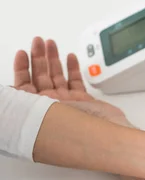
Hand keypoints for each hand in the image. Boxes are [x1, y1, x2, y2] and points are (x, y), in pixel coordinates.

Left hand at [13, 37, 127, 123]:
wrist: (101, 137)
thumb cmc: (71, 132)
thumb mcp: (36, 110)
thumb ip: (21, 97)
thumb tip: (6, 90)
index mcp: (35, 109)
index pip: (23, 85)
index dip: (22, 68)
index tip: (22, 54)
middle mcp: (49, 106)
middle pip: (40, 77)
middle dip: (38, 57)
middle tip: (38, 42)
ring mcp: (67, 103)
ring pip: (57, 76)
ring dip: (54, 59)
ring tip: (51, 45)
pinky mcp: (83, 102)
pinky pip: (75, 82)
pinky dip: (73, 69)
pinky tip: (70, 58)